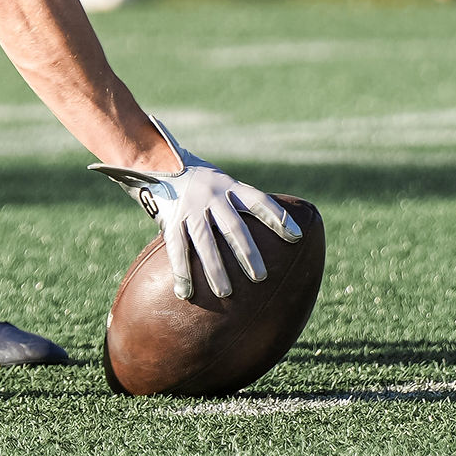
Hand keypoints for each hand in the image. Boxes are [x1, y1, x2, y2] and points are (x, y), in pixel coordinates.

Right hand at [93, 127, 304, 303]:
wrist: (158, 163)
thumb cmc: (201, 181)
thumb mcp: (222, 182)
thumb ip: (240, 203)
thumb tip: (274, 232)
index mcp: (229, 186)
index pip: (257, 201)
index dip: (277, 217)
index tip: (296, 237)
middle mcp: (211, 196)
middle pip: (233, 226)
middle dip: (247, 253)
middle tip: (260, 277)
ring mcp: (190, 208)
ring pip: (204, 241)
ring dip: (215, 268)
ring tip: (226, 292)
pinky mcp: (171, 219)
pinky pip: (176, 248)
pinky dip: (181, 272)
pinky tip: (186, 293)